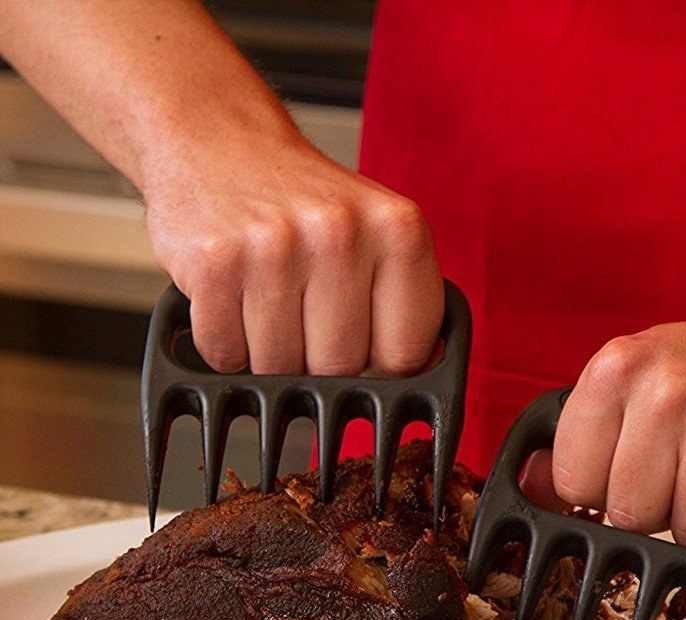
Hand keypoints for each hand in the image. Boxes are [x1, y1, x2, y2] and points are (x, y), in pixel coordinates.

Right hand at [143, 134, 444, 376]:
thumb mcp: (377, 231)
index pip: (406, 355)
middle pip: (342, 369)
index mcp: (397, 229)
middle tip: (306, 313)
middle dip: (321, 360)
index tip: (366, 345)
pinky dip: (225, 344)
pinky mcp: (214, 265)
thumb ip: (406, 301)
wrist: (213, 134)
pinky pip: (226, 356)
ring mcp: (273, 249)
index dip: (382, 366)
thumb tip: (423, 368)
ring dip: (269, 355)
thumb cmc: (301, 200)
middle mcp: (339, 233)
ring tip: (267, 299)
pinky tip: (233, 299)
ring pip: (280, 370)